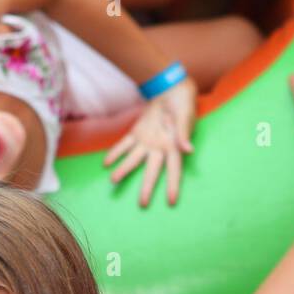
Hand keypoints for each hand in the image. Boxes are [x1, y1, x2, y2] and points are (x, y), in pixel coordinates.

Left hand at [104, 78, 197, 206]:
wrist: (171, 88)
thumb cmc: (183, 103)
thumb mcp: (185, 116)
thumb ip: (184, 133)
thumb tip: (188, 150)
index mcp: (174, 146)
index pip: (174, 170)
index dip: (173, 186)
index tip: (172, 202)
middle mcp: (160, 148)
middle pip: (152, 171)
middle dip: (147, 187)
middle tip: (142, 204)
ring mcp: (147, 142)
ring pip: (134, 159)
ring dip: (124, 169)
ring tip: (113, 181)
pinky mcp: (138, 133)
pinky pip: (125, 144)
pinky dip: (115, 152)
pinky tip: (106, 163)